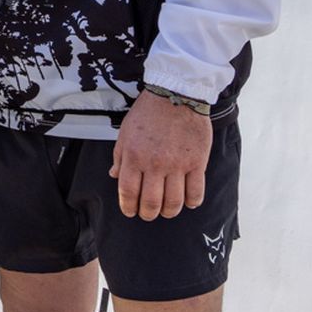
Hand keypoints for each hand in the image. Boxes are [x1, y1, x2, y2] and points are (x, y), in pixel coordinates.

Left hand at [109, 88, 212, 219]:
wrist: (175, 96)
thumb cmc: (147, 113)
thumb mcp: (125, 132)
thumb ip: (119, 156)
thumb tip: (114, 176)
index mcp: (133, 156)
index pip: (128, 191)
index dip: (128, 206)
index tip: (130, 212)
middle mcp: (154, 164)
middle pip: (151, 201)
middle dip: (148, 213)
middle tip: (148, 214)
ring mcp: (177, 165)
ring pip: (173, 201)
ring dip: (169, 212)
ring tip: (167, 211)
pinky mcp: (197, 163)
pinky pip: (196, 192)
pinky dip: (191, 202)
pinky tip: (187, 202)